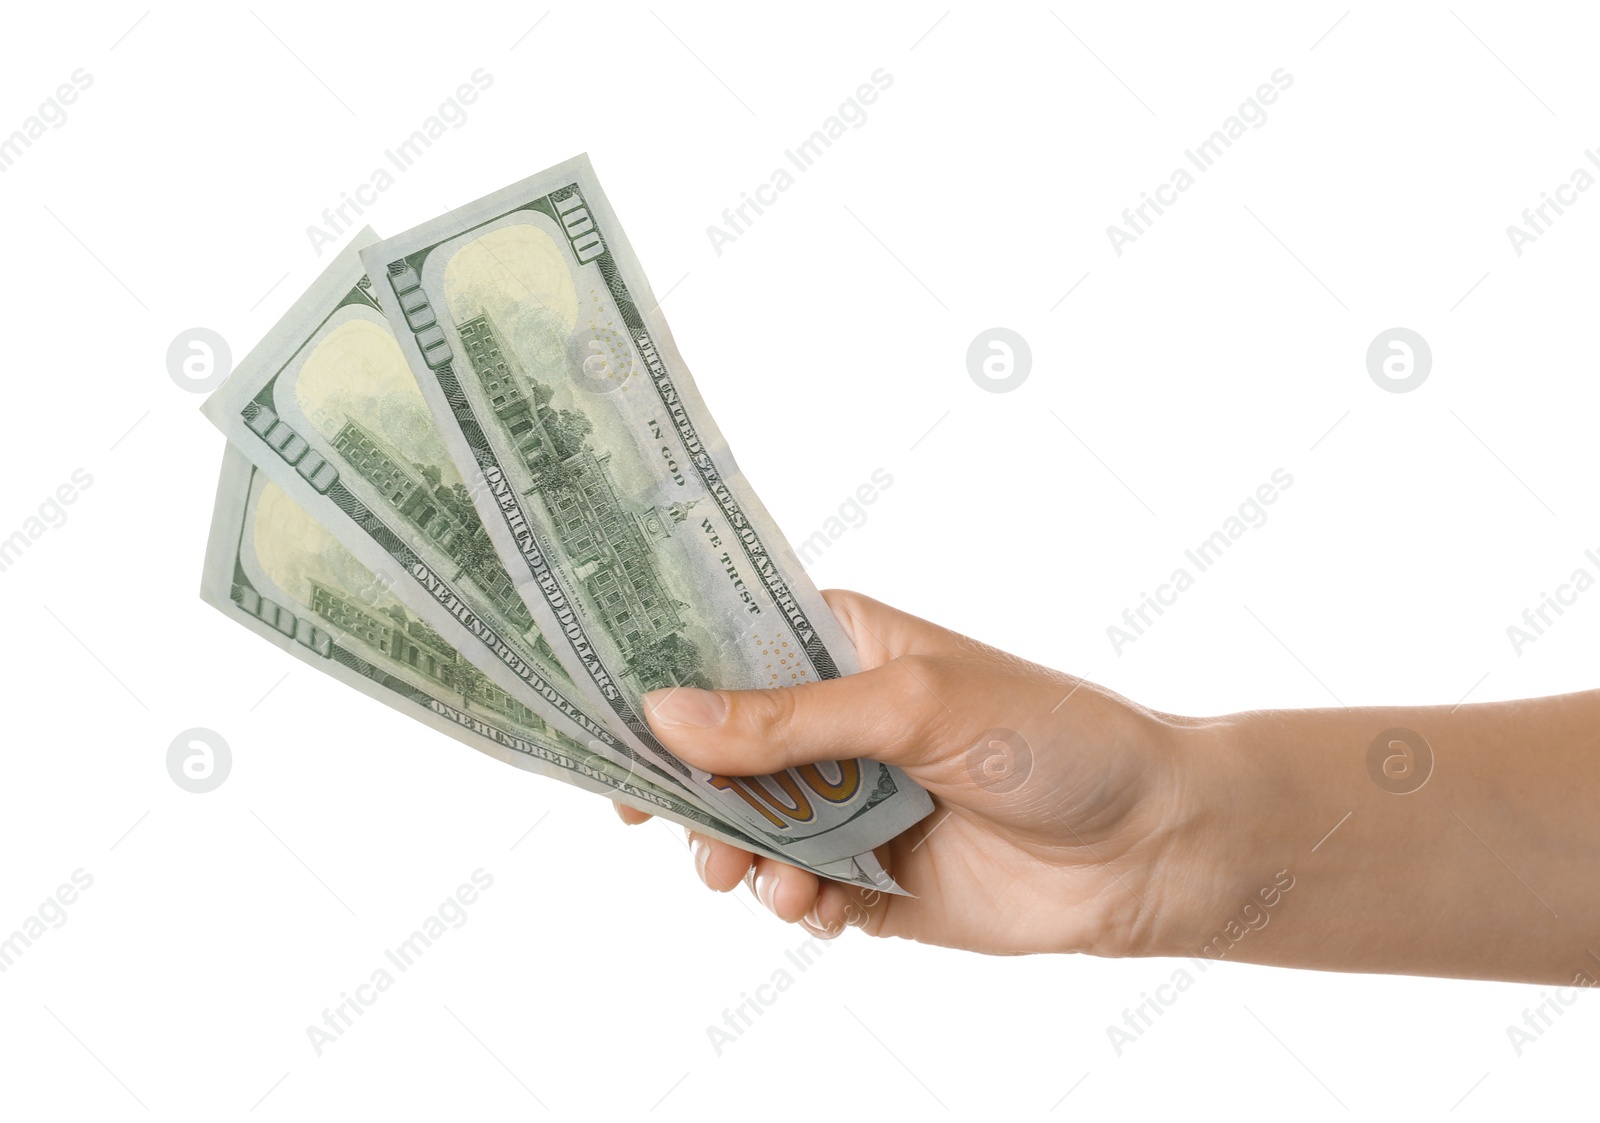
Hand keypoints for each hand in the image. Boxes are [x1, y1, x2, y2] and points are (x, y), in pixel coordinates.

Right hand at [613, 589, 1195, 956]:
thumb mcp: (912, 705)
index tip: (595, 709)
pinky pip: (793, 894)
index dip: (657, 674)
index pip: (724, 645)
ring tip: (757, 873)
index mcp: (841, 645)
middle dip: (683, 787)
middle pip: (716, 748)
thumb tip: (664, 716)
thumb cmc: (1050, 737)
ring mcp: (849, 803)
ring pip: (743, 829)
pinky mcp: (869, 880)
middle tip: (653, 818)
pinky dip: (790, 903)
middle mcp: (835, 722)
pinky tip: (817, 904)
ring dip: (733, 853)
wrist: (1149, 845)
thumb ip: (787, 720)